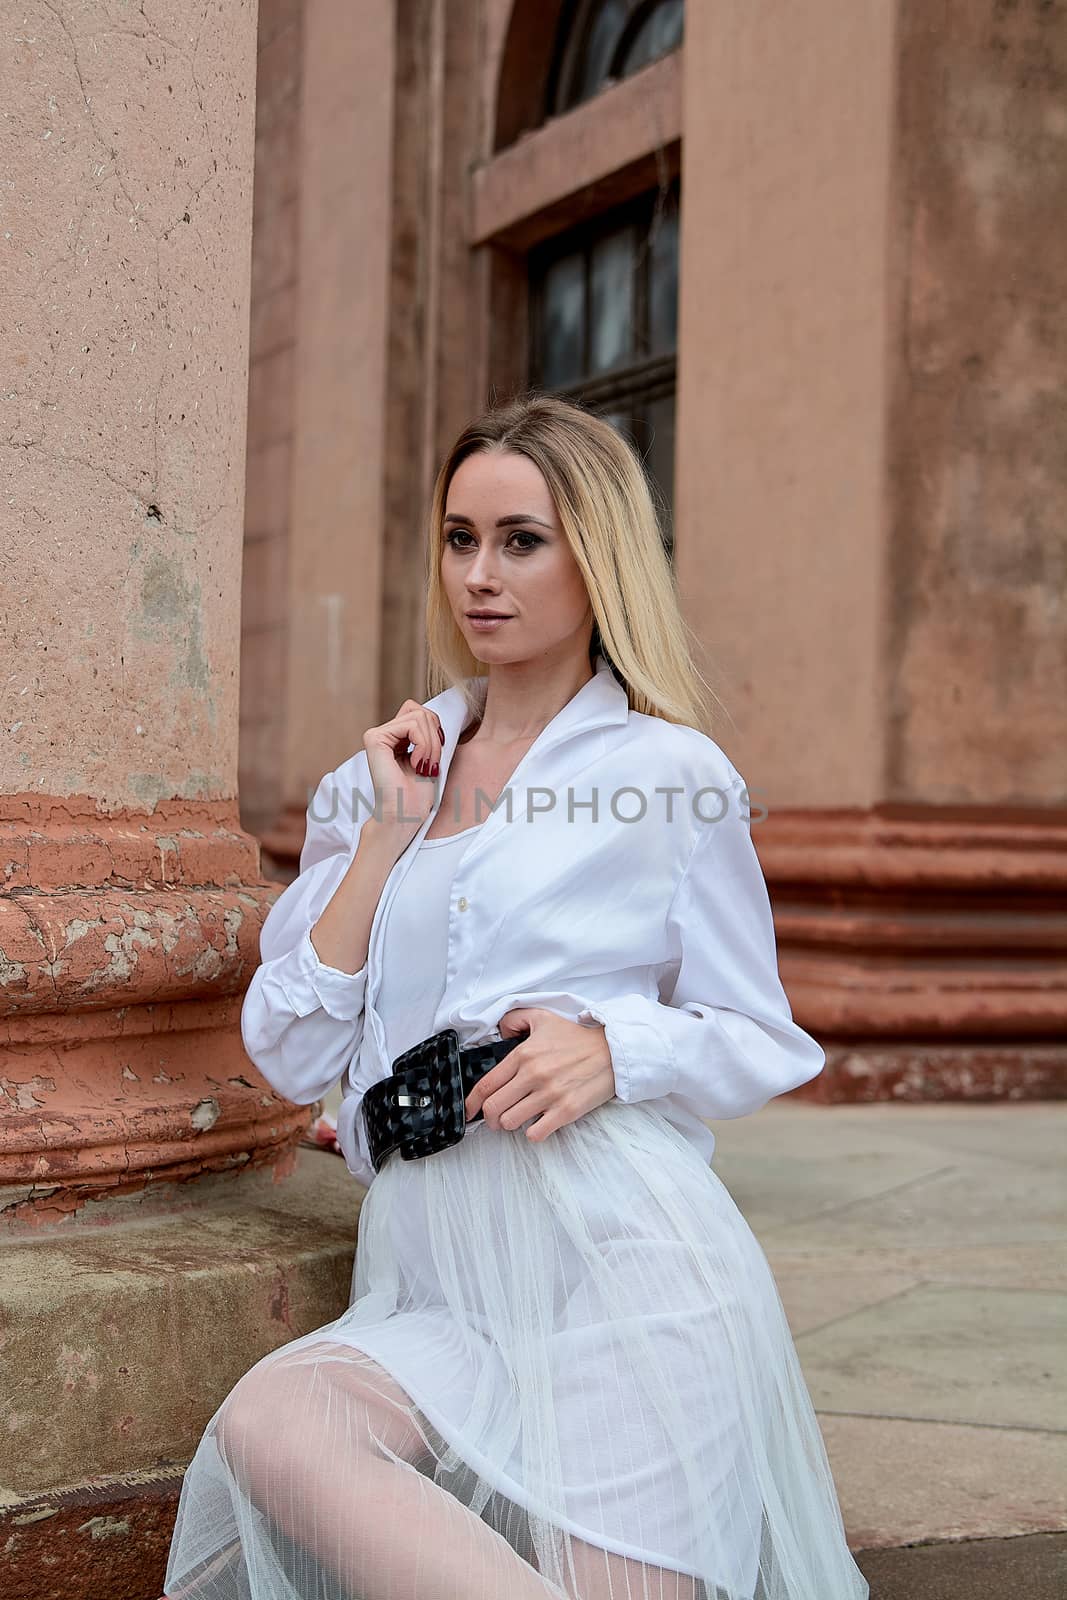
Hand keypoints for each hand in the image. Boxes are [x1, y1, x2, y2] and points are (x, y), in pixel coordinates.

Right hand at [362, 700, 446, 845]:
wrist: (406, 815)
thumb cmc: (419, 793)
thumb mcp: (430, 754)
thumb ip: (427, 731)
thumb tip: (433, 714)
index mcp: (394, 737)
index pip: (421, 712)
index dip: (435, 730)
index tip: (434, 757)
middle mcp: (382, 733)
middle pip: (420, 711)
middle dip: (435, 737)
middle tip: (430, 765)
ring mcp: (376, 735)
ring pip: (419, 716)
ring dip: (431, 744)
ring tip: (425, 767)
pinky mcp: (375, 739)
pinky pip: (412, 725)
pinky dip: (424, 745)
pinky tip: (416, 764)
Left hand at [464, 1008, 616, 1143]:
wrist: (613, 1050)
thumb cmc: (578, 1038)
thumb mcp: (543, 1018)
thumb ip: (514, 1019)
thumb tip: (500, 1032)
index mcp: (524, 1055)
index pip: (486, 1084)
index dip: (471, 1102)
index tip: (469, 1111)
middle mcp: (533, 1075)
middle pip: (493, 1108)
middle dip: (489, 1117)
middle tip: (494, 1118)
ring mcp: (550, 1095)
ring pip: (510, 1122)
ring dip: (510, 1124)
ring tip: (517, 1118)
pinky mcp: (566, 1111)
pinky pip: (535, 1134)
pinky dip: (532, 1133)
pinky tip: (537, 1124)